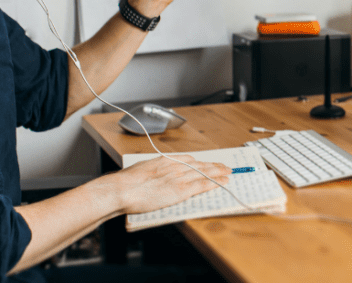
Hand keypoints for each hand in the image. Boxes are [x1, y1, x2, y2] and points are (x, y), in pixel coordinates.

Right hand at [112, 154, 229, 214]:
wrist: (123, 189)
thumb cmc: (127, 182)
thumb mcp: (142, 169)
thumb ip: (153, 171)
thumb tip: (154, 174)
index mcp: (165, 160)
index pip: (189, 160)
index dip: (201, 162)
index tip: (207, 163)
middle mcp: (175, 166)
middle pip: (200, 165)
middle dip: (214, 166)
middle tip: (225, 166)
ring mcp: (179, 178)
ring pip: (205, 173)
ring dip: (219, 173)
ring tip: (229, 172)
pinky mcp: (181, 190)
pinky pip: (202, 185)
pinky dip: (215, 183)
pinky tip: (223, 182)